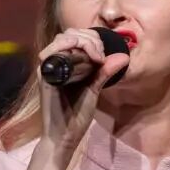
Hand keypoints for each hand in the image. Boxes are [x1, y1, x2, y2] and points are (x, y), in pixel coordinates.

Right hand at [31, 28, 129, 169]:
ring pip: (64, 38)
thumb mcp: (94, 90)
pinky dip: (71, 48)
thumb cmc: (76, 115)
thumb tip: (124, 57)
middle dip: (90, 39)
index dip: (93, 40)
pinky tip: (88, 60)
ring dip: (84, 42)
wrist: (64, 136)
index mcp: (67, 63)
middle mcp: (56, 61)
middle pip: (71, 34)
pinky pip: (53, 51)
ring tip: (96, 58)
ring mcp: (49, 66)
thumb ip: (105, 72)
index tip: (104, 57)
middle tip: (101, 57)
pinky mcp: (45, 74)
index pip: (77, 37)